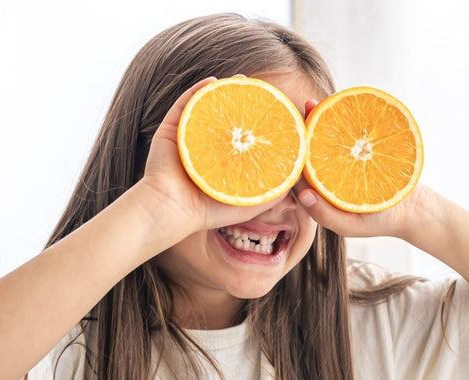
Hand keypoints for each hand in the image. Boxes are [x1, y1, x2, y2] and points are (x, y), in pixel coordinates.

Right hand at [137, 77, 286, 235]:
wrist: (170, 210)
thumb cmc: (208, 211)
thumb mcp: (248, 204)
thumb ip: (272, 192)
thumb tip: (298, 176)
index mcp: (221, 160)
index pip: (242, 136)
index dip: (258, 123)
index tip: (277, 111)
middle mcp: (205, 146)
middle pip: (226, 118)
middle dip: (243, 102)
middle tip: (260, 89)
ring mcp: (188, 136)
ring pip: (207, 106)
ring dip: (223, 91)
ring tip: (241, 80)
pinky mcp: (171, 130)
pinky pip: (184, 104)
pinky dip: (197, 90)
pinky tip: (212, 81)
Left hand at [292, 99, 427, 239]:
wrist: (412, 209)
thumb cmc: (378, 221)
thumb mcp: (349, 226)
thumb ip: (324, 214)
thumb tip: (303, 194)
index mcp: (318, 190)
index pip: (297, 173)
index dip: (291, 157)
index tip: (288, 141)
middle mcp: (327, 173)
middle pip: (308, 150)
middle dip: (302, 131)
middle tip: (300, 111)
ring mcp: (344, 160)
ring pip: (325, 138)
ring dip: (318, 119)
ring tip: (312, 102)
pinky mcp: (360, 151)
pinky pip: (346, 134)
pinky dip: (340, 120)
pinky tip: (336, 105)